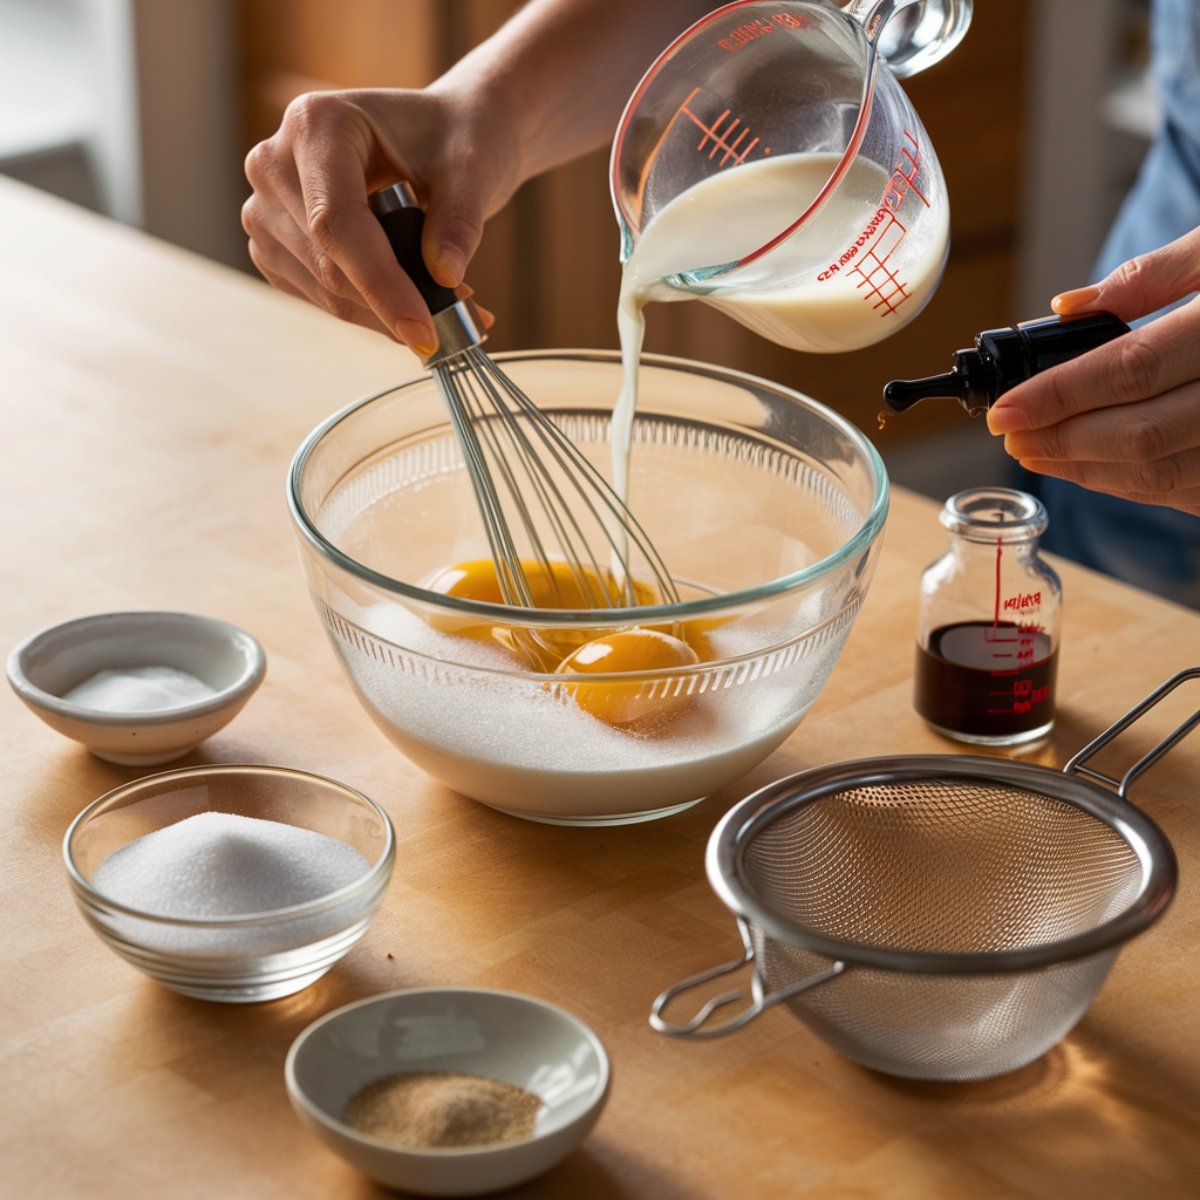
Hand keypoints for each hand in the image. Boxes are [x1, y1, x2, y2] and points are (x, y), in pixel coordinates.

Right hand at [242, 86, 516, 354]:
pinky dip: (373, 312)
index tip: (426, 330)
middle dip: (396, 305)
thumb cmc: (453, 137)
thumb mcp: (472, 168)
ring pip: (324, 291)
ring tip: (451, 305)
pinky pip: (321, 298)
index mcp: (317, 124)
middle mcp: (275, 164)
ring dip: (389, 315)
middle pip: (326, 263)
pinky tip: (414, 300)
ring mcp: (268, 208)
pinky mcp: (277, 246)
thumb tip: (444, 276)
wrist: (439, 136)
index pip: (335, 221)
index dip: (379, 282)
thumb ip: (459, 219)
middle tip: (466, 318)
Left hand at [987, 226, 1199, 514]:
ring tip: (1036, 450)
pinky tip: (1091, 466)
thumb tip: (1067, 307)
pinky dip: (1130, 482)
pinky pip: (1186, 489)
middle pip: (1141, 434)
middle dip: (1061, 440)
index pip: (1132, 369)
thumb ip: (1153, 276)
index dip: (1058, 395)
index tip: (1003, 409)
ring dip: (1087, 469)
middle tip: (1010, 433)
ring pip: (1162, 473)